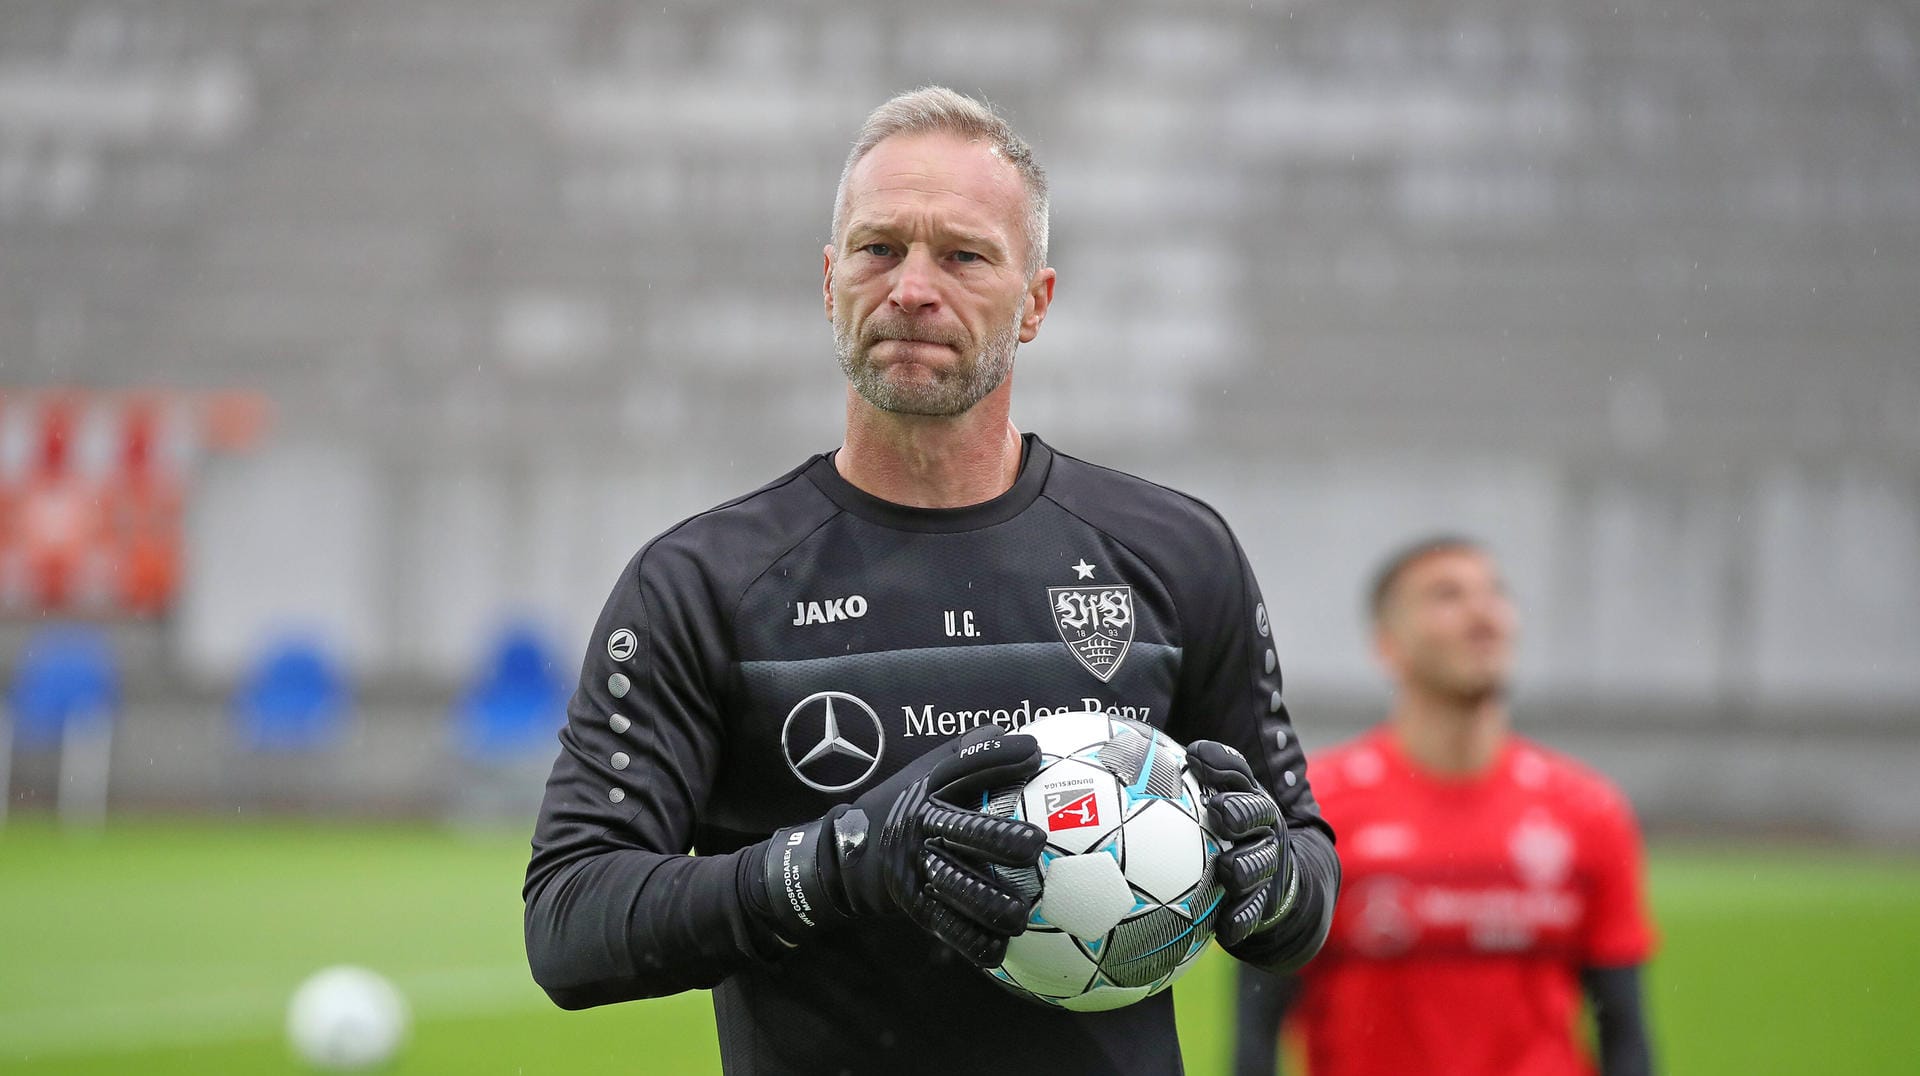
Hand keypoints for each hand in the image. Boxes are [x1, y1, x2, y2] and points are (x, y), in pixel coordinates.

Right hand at [764, 726, 1046, 966]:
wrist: (843, 855)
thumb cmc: (899, 808)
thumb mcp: (922, 774)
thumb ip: (965, 756)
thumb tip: (1009, 733)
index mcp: (928, 792)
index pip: (965, 767)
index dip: (998, 759)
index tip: (1034, 754)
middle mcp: (922, 827)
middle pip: (966, 830)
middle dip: (1001, 838)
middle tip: (1033, 844)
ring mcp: (916, 867)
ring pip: (959, 885)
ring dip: (992, 901)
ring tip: (1021, 913)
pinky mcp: (913, 903)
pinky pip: (946, 925)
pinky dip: (972, 940)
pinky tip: (997, 948)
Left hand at [1187, 739, 1294, 947]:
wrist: (1279, 884)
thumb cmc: (1242, 832)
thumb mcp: (1238, 798)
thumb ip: (1221, 773)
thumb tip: (1193, 750)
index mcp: (1256, 809)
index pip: (1248, 787)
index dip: (1231, 778)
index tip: (1204, 769)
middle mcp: (1265, 837)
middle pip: (1259, 822)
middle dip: (1243, 814)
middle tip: (1221, 812)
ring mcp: (1265, 872)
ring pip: (1256, 868)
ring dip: (1242, 866)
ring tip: (1225, 867)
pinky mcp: (1260, 906)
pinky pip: (1250, 915)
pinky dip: (1239, 920)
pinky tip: (1224, 928)